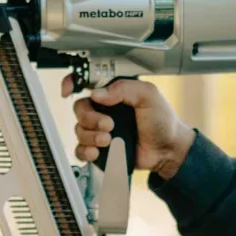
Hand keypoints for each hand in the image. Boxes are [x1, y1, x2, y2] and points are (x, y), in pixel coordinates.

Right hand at [62, 75, 194, 179]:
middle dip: (90, 119)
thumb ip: (124, 88)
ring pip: (79, 130)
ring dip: (91, 137)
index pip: (87, 83)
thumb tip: (98, 94)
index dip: (72, 83)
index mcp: (114, 93)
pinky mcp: (100, 149)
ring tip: (109, 141)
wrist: (167, 150)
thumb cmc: (162, 121)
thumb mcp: (148, 95)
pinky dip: (85, 151)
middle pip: (80, 109)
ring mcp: (100, 130)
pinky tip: (97, 152)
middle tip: (109, 126)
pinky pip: (80, 150)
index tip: (68, 90)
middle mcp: (104, 110)